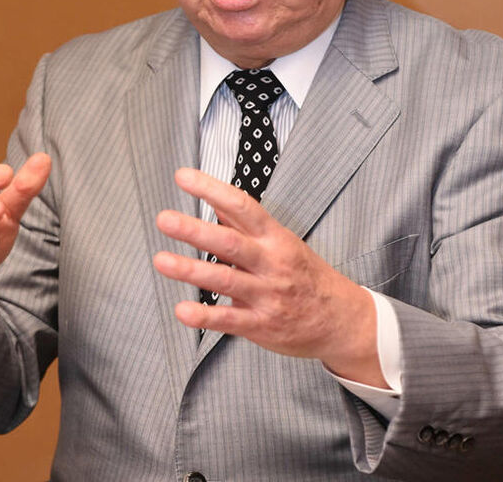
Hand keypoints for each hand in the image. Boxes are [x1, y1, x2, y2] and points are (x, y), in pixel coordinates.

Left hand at [152, 167, 385, 386]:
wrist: (341, 320)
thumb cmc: (306, 276)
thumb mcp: (283, 242)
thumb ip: (246, 226)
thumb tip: (214, 201)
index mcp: (275, 238)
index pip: (242, 207)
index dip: (212, 189)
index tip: (183, 177)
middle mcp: (271, 264)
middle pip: (230, 243)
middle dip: (195, 230)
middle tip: (164, 219)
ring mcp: (267, 295)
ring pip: (225, 280)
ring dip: (190, 271)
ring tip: (161, 260)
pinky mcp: (261, 325)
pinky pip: (229, 320)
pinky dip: (204, 316)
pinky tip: (182, 311)